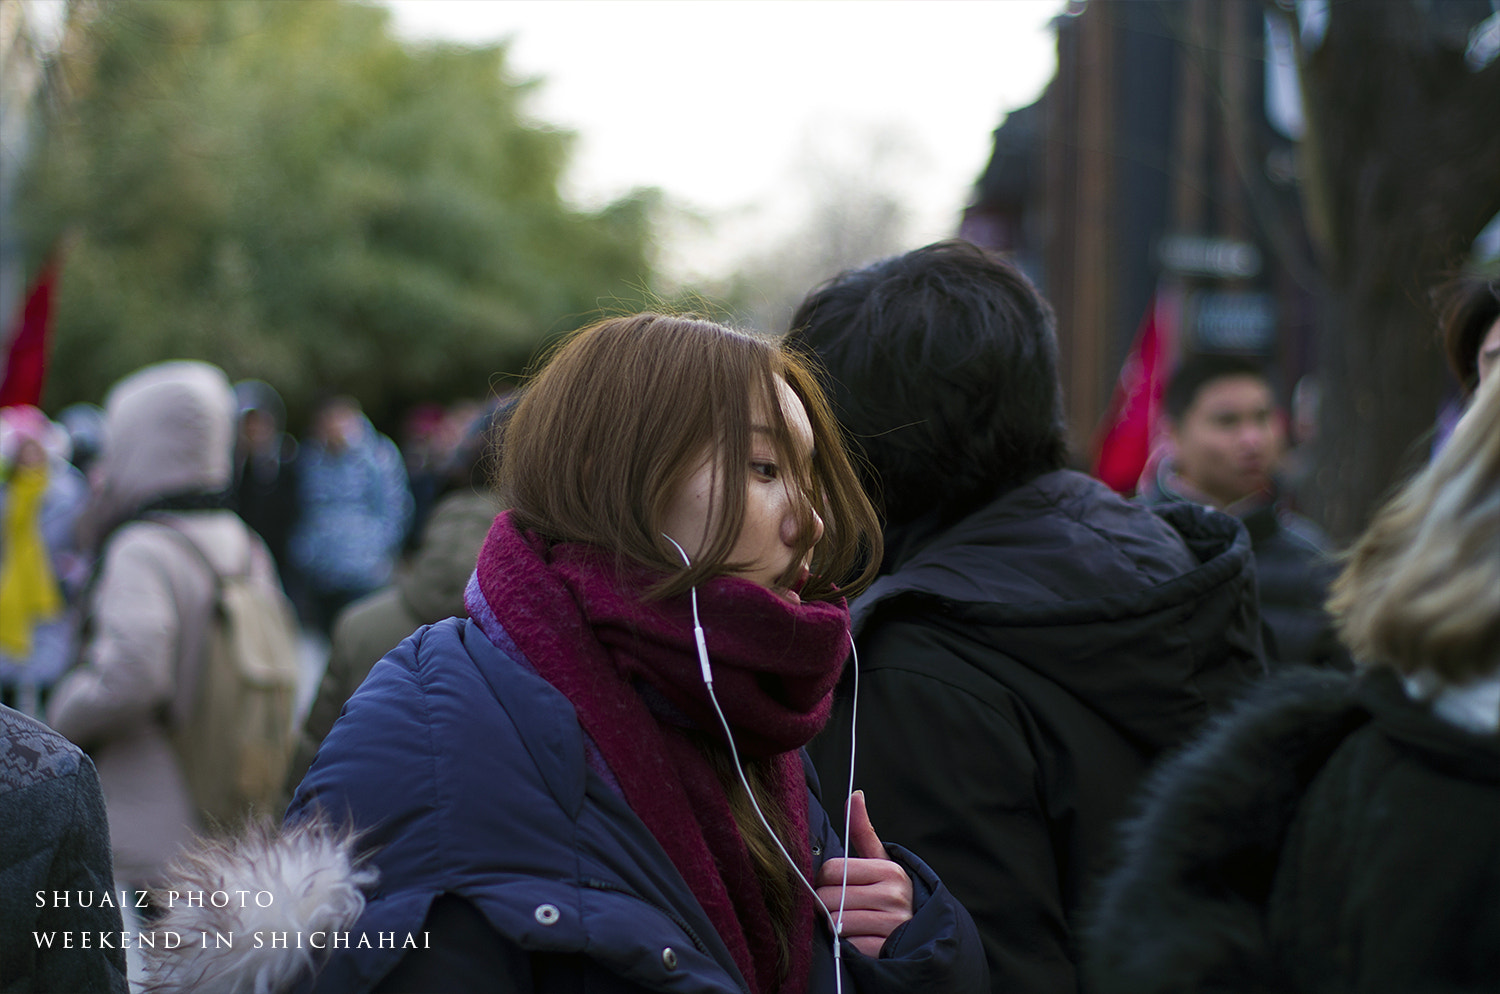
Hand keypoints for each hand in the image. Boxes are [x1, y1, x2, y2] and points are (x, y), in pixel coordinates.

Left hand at [814, 790, 913, 956]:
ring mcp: (891, 924)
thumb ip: (863, 831)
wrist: (921, 935)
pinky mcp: (885, 951)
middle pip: (828, 898)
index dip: (824, 880)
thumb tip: (855, 794)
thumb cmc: (891, 894)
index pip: (831, 869)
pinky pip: (846, 945)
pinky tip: (858, 940)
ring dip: (834, 926)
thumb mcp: (881, 862)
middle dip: (826, 905)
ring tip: (849, 924)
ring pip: (834, 922)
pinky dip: (846, 945)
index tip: (835, 886)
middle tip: (839, 908)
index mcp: (888, 870)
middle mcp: (893, 895)